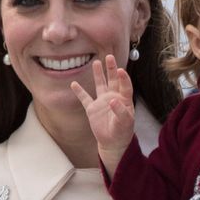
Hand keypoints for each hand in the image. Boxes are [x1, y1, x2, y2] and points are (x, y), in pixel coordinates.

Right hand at [71, 55, 134, 173]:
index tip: (120, 70)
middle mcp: (113, 97)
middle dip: (111, 68)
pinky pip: (84, 98)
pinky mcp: (92, 109)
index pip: (124, 85)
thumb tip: (112, 101)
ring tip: (96, 63)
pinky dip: (79, 91)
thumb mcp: (125, 123)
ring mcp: (102, 102)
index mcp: (124, 99)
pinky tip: (74, 84)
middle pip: (112, 80)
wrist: (113, 142)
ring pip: (100, 84)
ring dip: (98, 74)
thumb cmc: (123, 132)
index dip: (123, 78)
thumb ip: (120, 111)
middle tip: (109, 56)